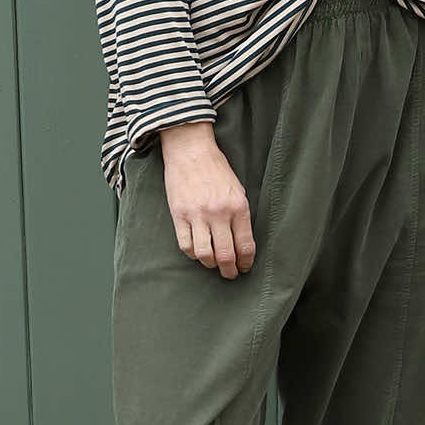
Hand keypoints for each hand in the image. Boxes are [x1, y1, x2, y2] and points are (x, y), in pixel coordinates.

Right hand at [158, 124, 255, 278]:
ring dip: (211, 265)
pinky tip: (198, 252)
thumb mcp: (238, 190)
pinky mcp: (179, 215)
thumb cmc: (216, 169)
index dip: (246, 262)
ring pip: (205, 255)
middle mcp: (219, 213)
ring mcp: (197, 215)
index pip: (245, 245)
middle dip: (230, 270)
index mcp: (238, 207)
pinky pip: (186, 245)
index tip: (245, 267)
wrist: (191, 150)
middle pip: (225, 255)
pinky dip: (193, 254)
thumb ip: (240, 216)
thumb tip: (241, 243)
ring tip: (214, 265)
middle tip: (231, 274)